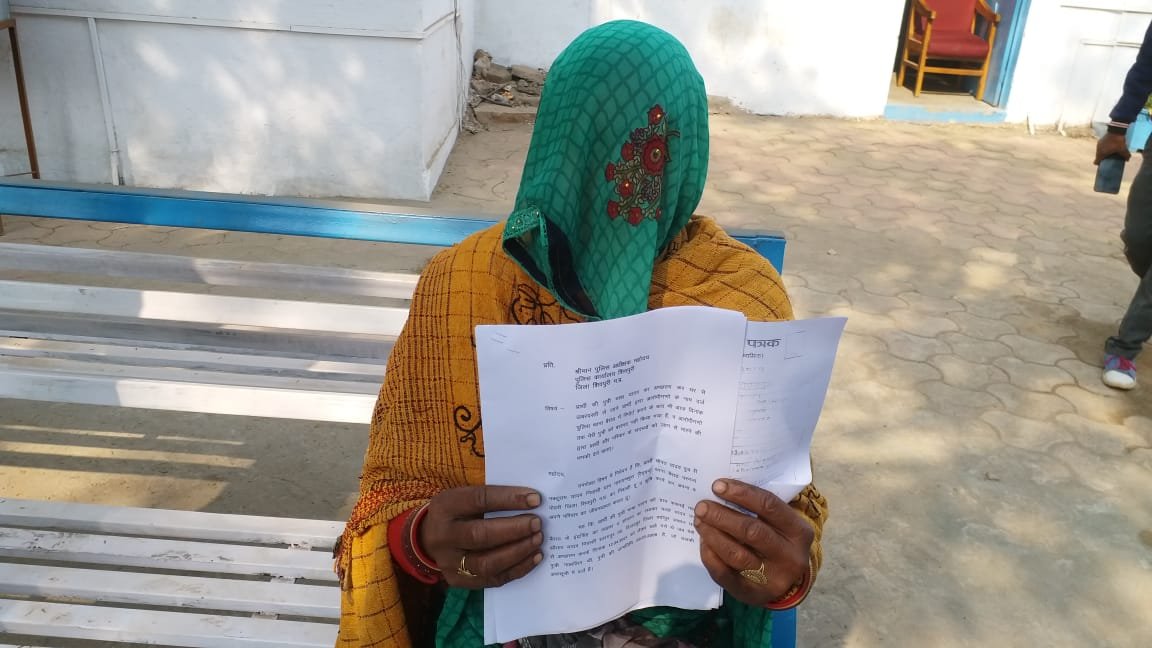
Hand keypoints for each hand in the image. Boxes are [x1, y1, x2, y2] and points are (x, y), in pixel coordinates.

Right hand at [419, 485, 543, 588]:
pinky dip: (517, 569)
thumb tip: (531, 501)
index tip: (534, 499)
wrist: (427, 537)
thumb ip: (492, 498)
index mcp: (445, 507)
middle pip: (480, 535)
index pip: (479, 500)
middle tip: (537, 524)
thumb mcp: (464, 497)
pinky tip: (534, 558)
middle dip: (514, 530)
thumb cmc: (457, 512)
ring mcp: (449, 562)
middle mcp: (443, 536)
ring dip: (518, 552)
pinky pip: (492, 580)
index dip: (508, 499)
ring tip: (538, 541)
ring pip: (486, 563)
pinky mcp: (458, 580)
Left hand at [694, 479, 812, 606]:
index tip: (718, 485)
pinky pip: (725, 574)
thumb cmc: (777, 541)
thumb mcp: (781, 524)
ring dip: (713, 534)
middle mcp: (790, 557)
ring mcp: (773, 579)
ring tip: (699, 521)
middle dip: (722, 516)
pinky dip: (710, 555)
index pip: (769, 506)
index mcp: (800, 532)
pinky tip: (703, 541)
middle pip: (751, 531)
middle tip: (701, 506)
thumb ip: (760, 508)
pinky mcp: (753, 594)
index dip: (742, 493)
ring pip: (737, 554)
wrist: (784, 582)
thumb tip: (723, 489)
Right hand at [1096, 133, 1131, 163]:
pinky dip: (1104, 148)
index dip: (1100, 164)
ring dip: (1103, 152)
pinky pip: (1101, 146)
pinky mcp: (1100, 140)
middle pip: (1098, 156)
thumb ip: (1125, 155)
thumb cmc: (1118, 141)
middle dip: (1103, 158)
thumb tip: (1128, 160)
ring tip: (1110, 152)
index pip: (1096, 162)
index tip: (1104, 165)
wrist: (1116, 130)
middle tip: (1109, 159)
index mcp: (1101, 153)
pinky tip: (1110, 146)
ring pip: (1099, 151)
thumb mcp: (1123, 149)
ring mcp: (1098, 144)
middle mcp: (1098, 149)